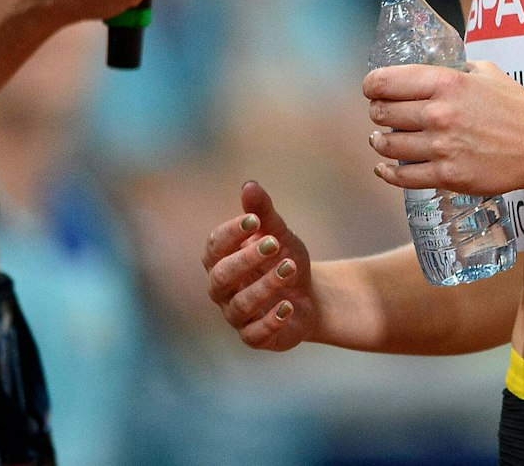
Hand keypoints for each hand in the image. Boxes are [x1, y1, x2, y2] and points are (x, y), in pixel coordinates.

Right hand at [203, 182, 313, 350]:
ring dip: (265, 286)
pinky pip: (255, 334)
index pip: (215, 245)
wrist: (309, 295)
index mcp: (221, 259)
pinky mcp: (255, 337)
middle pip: (221, 276)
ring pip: (240, 305)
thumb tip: (249, 185)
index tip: (254, 219)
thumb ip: (263, 213)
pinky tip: (289, 306)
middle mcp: (222, 289)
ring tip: (290, 269)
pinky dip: (271, 321)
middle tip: (274, 244)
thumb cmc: (283, 258)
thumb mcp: (279, 233)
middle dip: (246, 259)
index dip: (231, 232)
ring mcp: (236, 315)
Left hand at [364, 61, 523, 196]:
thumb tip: (434, 66)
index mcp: (445, 82)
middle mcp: (438, 113)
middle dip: (377, 113)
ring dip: (379, 141)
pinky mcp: (447, 176)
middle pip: (382, 113)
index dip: (372, 85)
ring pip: (389, 144)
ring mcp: (441, 147)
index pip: (385, 81)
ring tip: (380, 139)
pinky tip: (384, 168)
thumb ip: (456, 67)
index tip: (372, 89)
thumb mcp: (485, 72)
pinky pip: (403, 177)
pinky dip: (388, 173)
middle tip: (379, 114)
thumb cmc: (516, 107)